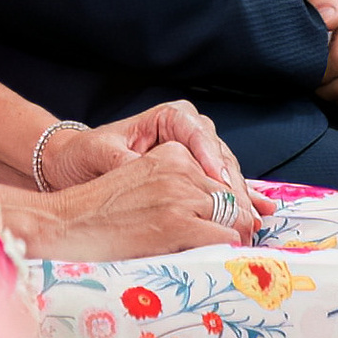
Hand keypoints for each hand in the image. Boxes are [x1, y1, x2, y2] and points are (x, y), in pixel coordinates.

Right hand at [18, 145, 261, 262]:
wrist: (67, 222)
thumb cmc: (102, 211)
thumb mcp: (144, 181)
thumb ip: (178, 186)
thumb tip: (219, 214)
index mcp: (172, 153)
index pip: (220, 178)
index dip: (232, 205)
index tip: (239, 225)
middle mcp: (180, 167)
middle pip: (232, 196)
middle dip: (240, 222)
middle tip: (242, 245)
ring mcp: (180, 194)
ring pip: (235, 217)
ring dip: (237, 238)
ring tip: (233, 257)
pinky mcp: (176, 222)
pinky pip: (223, 237)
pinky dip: (228, 251)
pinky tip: (221, 262)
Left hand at [85, 100, 257, 224]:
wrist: (76, 165)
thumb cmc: (85, 155)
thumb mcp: (101, 155)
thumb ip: (127, 163)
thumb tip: (149, 175)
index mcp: (169, 117)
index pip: (197, 133)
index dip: (210, 158)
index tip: (219, 181)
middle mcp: (188, 130)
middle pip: (218, 155)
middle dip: (231, 184)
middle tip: (240, 212)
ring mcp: (197, 152)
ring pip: (226, 171)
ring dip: (239, 197)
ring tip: (251, 220)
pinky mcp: (198, 174)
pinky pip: (223, 186)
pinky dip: (240, 199)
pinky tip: (260, 212)